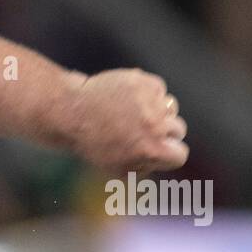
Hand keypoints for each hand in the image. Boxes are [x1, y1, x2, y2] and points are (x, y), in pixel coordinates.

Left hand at [64, 68, 188, 174]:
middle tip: (139, 131)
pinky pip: (158, 89)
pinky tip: (127, 99)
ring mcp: (151, 102)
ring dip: (158, 111)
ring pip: (170, 107)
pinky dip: (147, 93)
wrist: (72, 113)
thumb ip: (146, 166)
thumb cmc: (93, 144)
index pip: (180, 155)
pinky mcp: (144, 82)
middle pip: (178, 129)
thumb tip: (162, 160)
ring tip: (132, 114)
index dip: (169, 154)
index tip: (158, 150)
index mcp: (151, 150)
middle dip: (163, 132)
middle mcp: (155, 125)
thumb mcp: (117, 168)